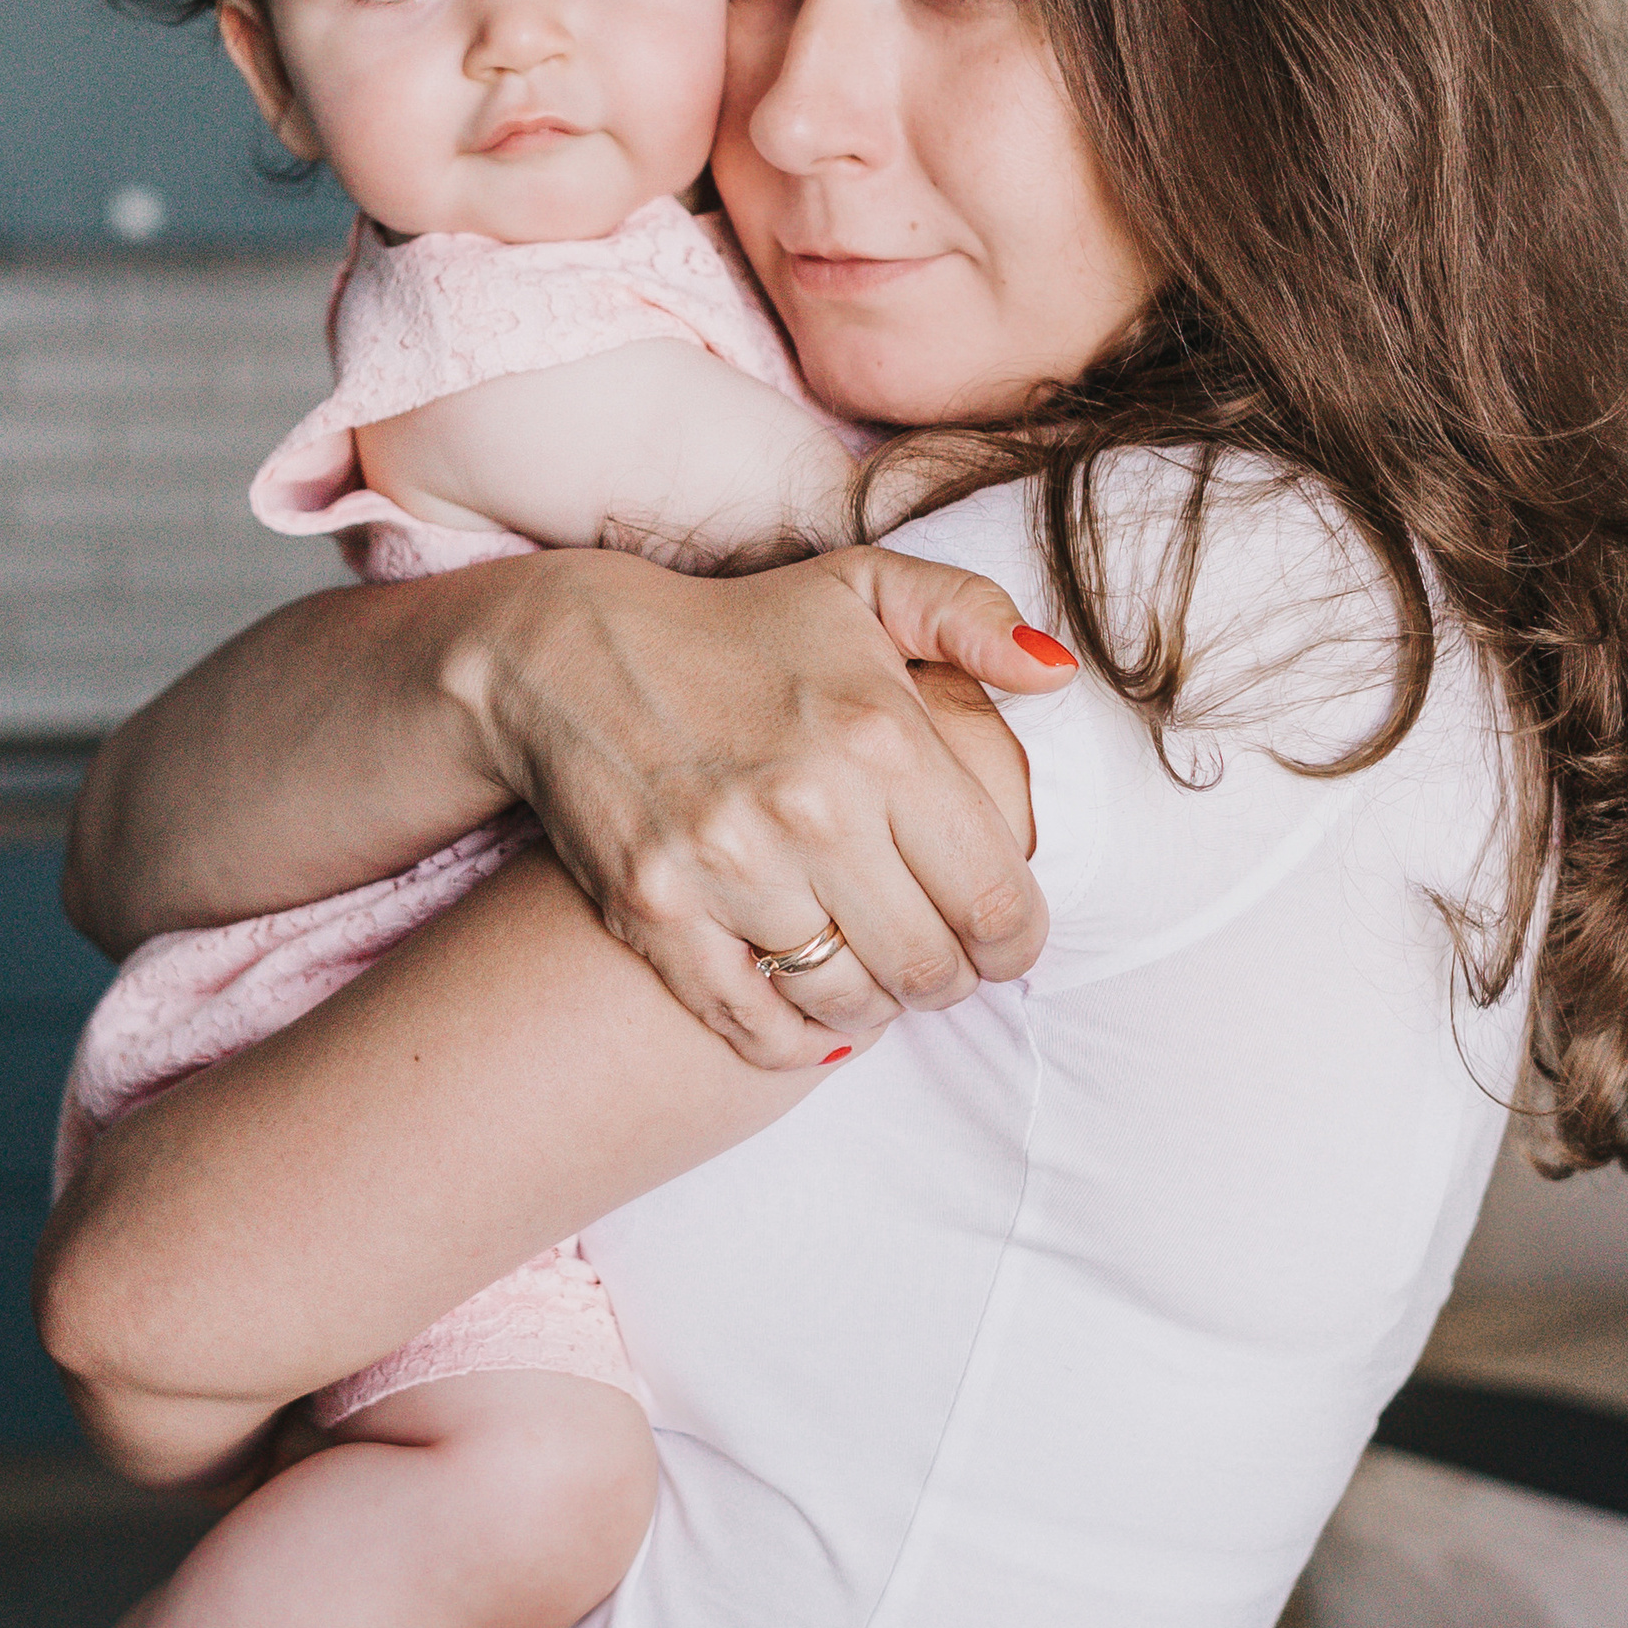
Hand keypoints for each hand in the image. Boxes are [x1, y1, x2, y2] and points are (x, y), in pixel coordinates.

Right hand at [456, 546, 1065, 1068]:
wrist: (568, 654)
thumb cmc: (736, 629)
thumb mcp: (862, 587)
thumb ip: (971, 617)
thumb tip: (1059, 676)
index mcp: (883, 735)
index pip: (998, 898)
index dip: (1020, 943)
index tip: (1007, 942)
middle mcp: (812, 807)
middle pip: (931, 964)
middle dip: (954, 981)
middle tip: (942, 965)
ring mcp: (726, 864)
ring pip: (846, 1000)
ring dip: (876, 1009)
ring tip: (875, 981)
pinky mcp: (655, 909)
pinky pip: (750, 1022)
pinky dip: (793, 1040)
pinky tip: (809, 1016)